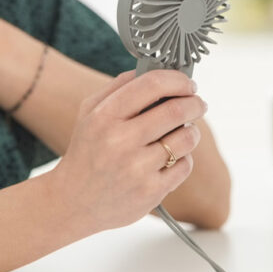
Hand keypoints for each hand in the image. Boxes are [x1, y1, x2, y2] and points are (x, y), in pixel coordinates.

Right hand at [48, 69, 207, 233]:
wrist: (74, 202)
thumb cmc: (87, 152)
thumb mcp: (89, 113)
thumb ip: (117, 87)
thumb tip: (152, 69)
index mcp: (104, 116)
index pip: (151, 84)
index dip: (177, 79)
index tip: (188, 84)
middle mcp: (120, 141)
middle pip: (175, 111)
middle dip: (195, 103)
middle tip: (198, 103)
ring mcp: (136, 168)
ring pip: (185, 139)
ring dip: (192, 131)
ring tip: (186, 131)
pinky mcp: (150, 192)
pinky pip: (184, 166)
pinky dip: (184, 158)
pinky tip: (171, 158)